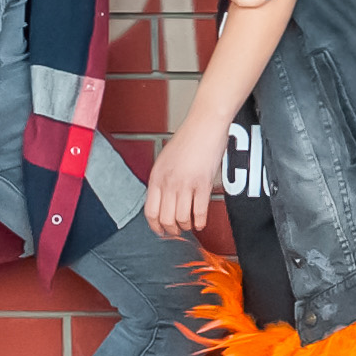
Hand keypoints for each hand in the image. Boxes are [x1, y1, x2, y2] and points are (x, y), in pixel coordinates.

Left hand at [145, 119, 227, 239]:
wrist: (205, 124)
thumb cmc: (188, 138)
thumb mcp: (166, 159)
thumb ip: (162, 179)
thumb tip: (164, 200)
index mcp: (156, 176)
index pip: (150, 211)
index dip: (155, 226)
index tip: (160, 231)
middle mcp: (168, 182)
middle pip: (165, 219)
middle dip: (171, 230)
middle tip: (177, 231)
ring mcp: (185, 184)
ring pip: (182, 219)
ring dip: (186, 227)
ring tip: (190, 225)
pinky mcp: (202, 184)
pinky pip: (200, 212)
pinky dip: (201, 222)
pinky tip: (201, 221)